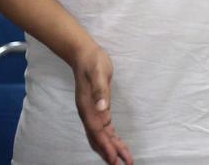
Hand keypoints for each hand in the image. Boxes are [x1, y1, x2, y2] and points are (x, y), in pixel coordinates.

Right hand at [72, 41, 132, 163]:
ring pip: (101, 136)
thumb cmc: (93, 62)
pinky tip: (119, 145)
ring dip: (111, 149)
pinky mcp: (98, 109)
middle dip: (109, 153)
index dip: (106, 146)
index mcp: (87, 107)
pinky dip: (111, 139)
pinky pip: (104, 129)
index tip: (114, 159)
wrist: (84, 54)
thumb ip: (100, 90)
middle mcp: (88, 113)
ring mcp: (92, 112)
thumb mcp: (98, 72)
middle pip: (98, 138)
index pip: (97, 131)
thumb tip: (102, 107)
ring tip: (124, 160)